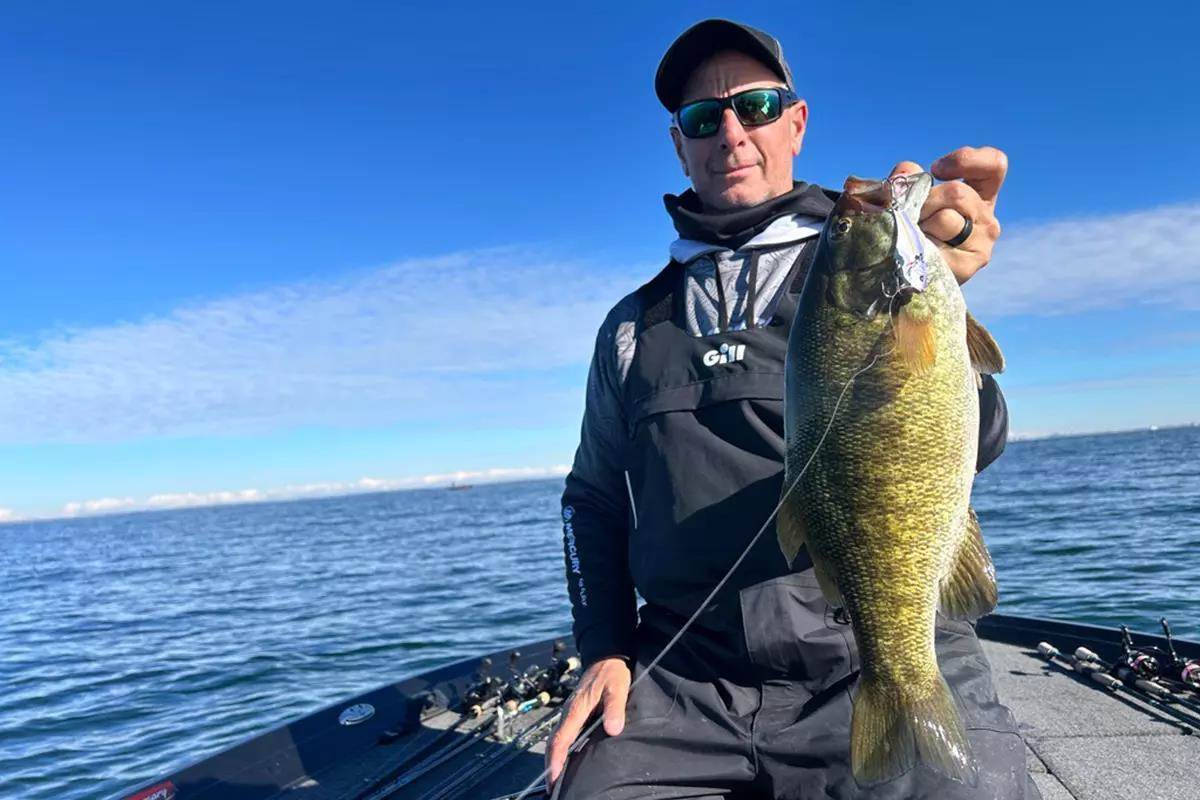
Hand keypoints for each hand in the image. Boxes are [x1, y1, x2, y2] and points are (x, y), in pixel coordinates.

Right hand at [544, 656, 630, 789]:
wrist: (606, 656)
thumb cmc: (612, 672)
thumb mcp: (617, 688)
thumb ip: (615, 708)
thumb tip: (612, 729)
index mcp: (576, 709)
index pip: (560, 738)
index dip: (556, 759)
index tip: (554, 777)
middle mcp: (568, 712)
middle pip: (554, 743)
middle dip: (551, 765)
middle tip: (551, 787)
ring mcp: (570, 712)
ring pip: (557, 739)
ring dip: (554, 758)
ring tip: (556, 779)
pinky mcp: (575, 712)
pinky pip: (563, 734)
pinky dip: (560, 749)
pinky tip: (566, 760)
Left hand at [888, 146, 1008, 283]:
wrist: (899, 278)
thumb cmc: (904, 231)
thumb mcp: (906, 199)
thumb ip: (906, 179)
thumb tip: (906, 171)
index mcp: (980, 196)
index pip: (994, 164)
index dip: (967, 160)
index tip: (936, 170)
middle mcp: (987, 219)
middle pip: (957, 192)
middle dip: (924, 202)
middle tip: (911, 219)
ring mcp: (981, 244)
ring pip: (945, 219)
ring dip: (918, 225)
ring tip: (913, 239)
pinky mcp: (968, 265)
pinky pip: (937, 245)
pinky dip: (918, 247)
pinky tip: (916, 255)